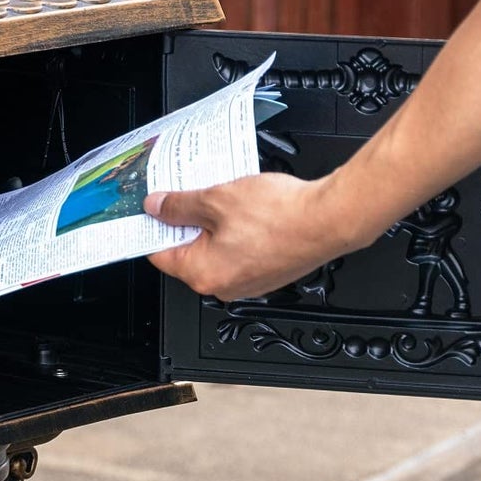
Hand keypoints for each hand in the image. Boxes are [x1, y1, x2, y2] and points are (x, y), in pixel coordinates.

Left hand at [145, 173, 348, 300]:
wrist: (328, 220)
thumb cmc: (280, 216)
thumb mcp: (216, 200)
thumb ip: (180, 205)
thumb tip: (157, 207)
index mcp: (203, 274)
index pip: (160, 254)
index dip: (153, 227)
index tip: (151, 210)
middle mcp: (223, 286)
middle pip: (188, 253)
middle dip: (186, 223)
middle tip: (190, 194)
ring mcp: (247, 283)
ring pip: (216, 250)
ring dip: (214, 225)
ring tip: (223, 197)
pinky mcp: (267, 274)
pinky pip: (240, 252)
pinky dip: (237, 232)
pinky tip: (246, 209)